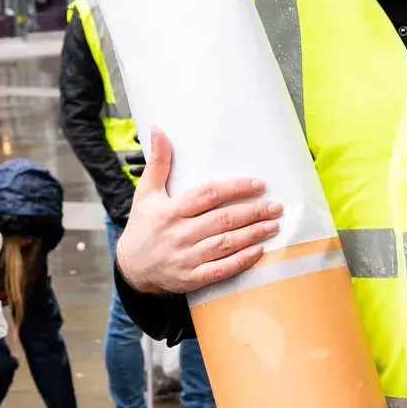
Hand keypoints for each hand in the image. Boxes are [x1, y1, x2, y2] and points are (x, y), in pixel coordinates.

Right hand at [115, 130, 282, 294]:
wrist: (131, 268)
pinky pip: (221, 270)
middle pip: (222, 220)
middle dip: (252, 212)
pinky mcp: (191, 278)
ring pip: (226, 244)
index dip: (235, 188)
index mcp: (171, 210)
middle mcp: (179, 234)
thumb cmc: (143, 226)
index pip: (208, 194)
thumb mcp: (146, 193)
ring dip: (252, 234)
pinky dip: (241, 261)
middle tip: (275, 207)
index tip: (259, 184)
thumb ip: (158, 162)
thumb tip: (159, 129)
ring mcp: (186, 258)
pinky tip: (259, 251)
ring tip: (273, 225)